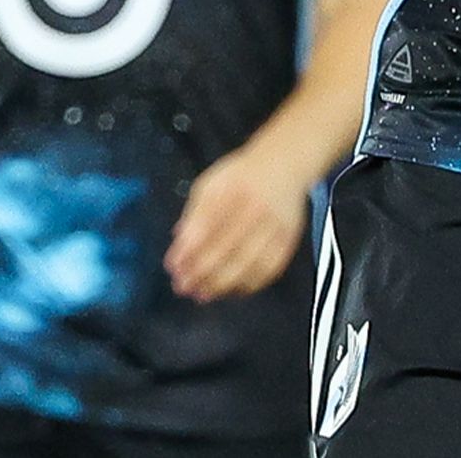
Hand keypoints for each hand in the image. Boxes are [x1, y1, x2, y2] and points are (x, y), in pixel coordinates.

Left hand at [167, 146, 310, 301]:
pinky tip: (230, 291)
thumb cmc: (240, 176)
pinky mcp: (288, 240)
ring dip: (222, 284)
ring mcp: (275, 226)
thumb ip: (194, 213)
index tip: (172, 267)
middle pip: (227, 247)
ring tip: (202, 295)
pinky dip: (248, 285)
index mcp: (233, 189)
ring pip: (248, 263)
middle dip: (201, 272)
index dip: (188, 249)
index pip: (207, 224)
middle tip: (183, 287)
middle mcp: (257, 208)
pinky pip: (268, 270)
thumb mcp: (211, 183)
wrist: (283, 166)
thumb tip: (179, 245)